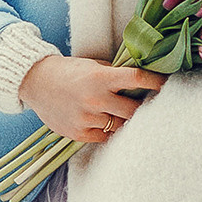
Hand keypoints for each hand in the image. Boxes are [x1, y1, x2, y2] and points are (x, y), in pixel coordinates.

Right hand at [16, 55, 166, 145]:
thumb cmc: (67, 71)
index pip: (136, 79)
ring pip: (120, 125)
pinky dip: (108, 130)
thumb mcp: (92, 65)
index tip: (165, 84)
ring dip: (123, 120)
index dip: (155, 82)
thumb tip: (140, 81)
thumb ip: (114, 74)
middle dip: (142, 108)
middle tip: (148, 106)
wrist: (35, 82)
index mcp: (100, 77)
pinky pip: (105, 136)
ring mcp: (87, 118)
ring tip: (122, 114)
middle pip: (133, 110)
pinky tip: (104, 121)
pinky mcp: (79, 133)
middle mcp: (95, 99)